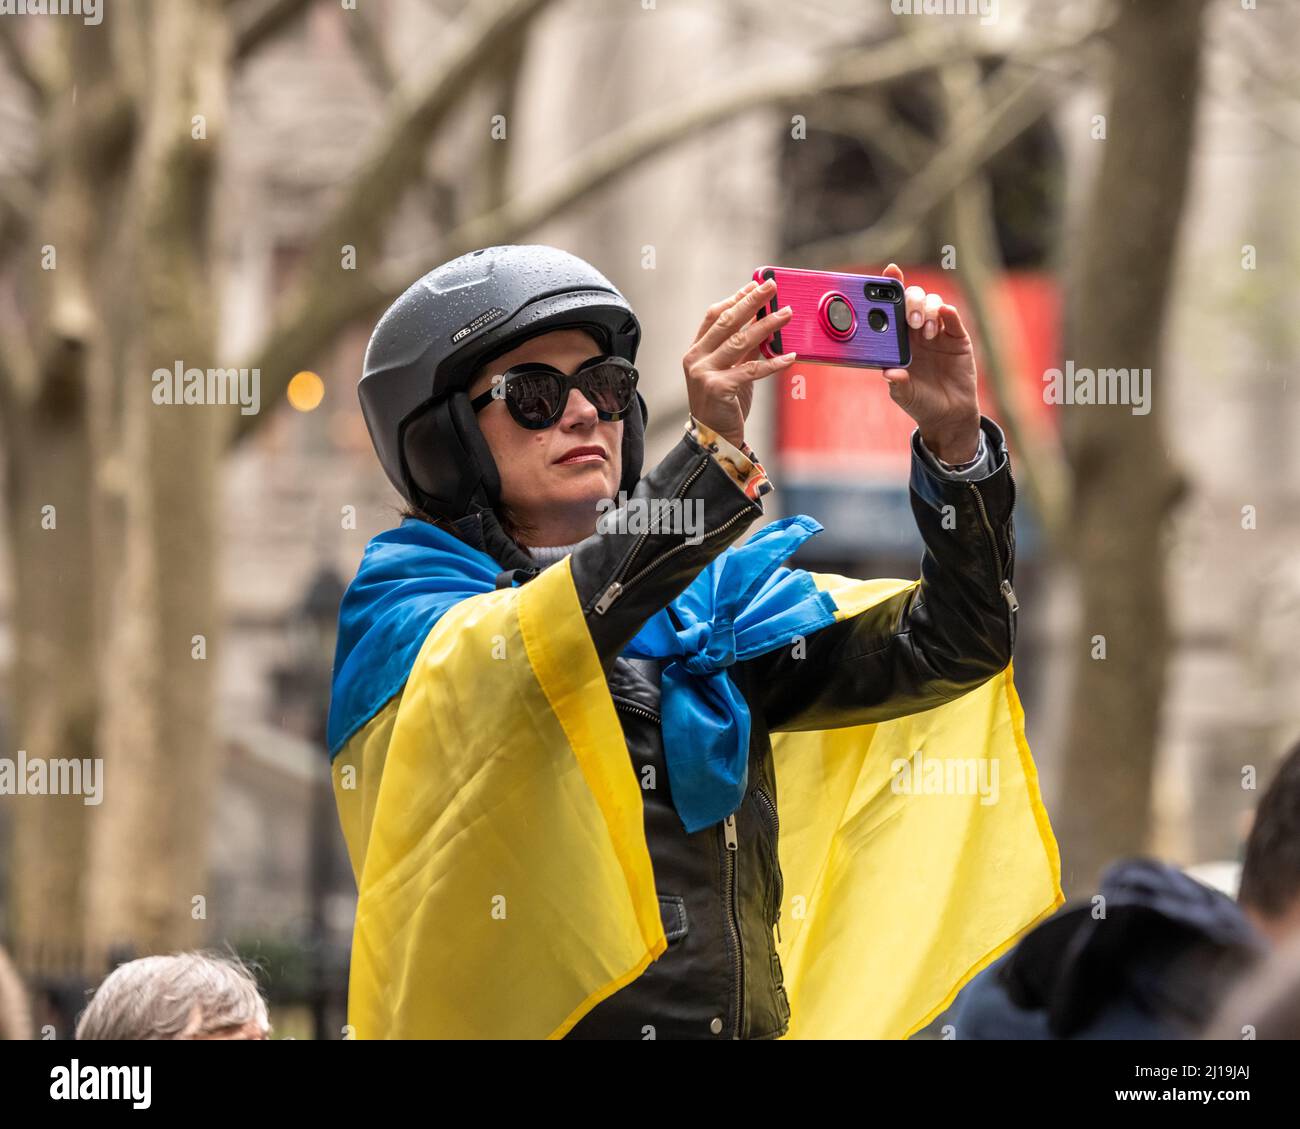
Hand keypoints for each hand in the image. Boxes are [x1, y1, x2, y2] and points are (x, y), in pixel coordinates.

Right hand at [682, 278, 796, 449]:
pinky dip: (773, 363)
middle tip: (772, 286)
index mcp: (695, 351)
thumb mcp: (730, 372)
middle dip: (752, 301)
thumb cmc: (723, 405)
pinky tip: (790, 356)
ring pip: (740, 342)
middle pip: (727, 322)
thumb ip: (742, 349)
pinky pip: (752, 370)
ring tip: (787, 313)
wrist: (714, 439)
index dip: (735, 298)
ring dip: (767, 325)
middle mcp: (696, 359)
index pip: (714, 316)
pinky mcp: (719, 388)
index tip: (754, 284)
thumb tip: (764, 324)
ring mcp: (704, 373)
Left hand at [877, 263, 980, 464]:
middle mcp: (916, 331)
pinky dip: (948, 313)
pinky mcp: (957, 338)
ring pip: (932, 304)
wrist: (948, 415)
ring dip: (927, 311)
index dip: (891, 288)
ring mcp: (938, 332)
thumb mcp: (904, 395)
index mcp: (898, 340)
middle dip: (911, 302)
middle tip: (910, 322)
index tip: (889, 272)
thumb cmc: (920, 402)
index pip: (893, 308)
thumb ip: (897, 384)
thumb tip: (890, 373)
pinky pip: (953, 319)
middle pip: (913, 299)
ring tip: (927, 332)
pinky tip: (944, 314)